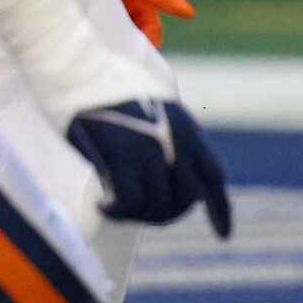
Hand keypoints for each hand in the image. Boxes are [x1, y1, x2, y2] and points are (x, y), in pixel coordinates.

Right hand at [66, 99, 231, 234]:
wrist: (79, 69)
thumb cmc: (107, 86)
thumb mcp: (155, 106)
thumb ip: (167, 135)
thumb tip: (169, 167)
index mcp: (187, 129)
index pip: (213, 176)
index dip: (220, 209)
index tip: (224, 234)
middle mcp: (175, 141)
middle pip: (187, 199)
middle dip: (168, 215)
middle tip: (143, 216)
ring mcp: (150, 149)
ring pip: (159, 205)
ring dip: (140, 215)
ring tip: (117, 208)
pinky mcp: (121, 155)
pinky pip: (129, 202)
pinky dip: (118, 211)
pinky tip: (103, 205)